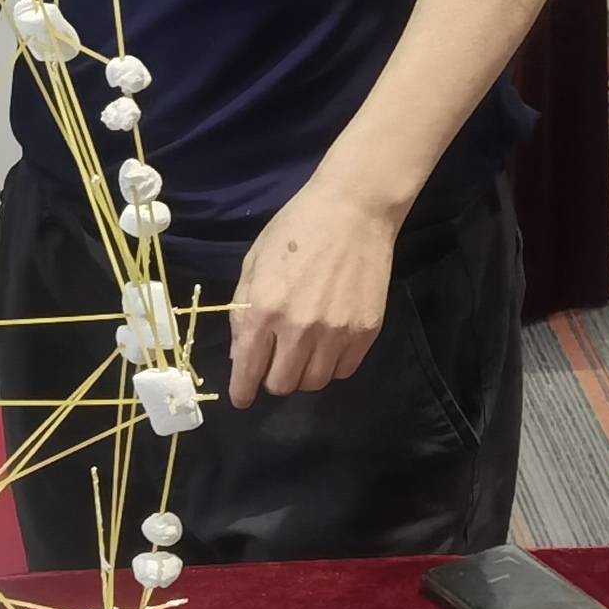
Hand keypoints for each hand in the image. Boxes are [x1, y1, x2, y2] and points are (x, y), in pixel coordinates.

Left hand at [226, 179, 396, 404]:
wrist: (354, 210)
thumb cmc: (296, 229)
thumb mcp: (254, 262)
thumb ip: (243, 311)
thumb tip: (241, 355)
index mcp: (264, 309)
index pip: (248, 370)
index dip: (243, 391)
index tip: (243, 398)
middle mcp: (299, 328)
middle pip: (282, 385)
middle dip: (273, 378)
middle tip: (276, 361)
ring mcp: (336, 333)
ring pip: (314, 382)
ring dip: (303, 374)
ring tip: (303, 351)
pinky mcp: (366, 332)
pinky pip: (344, 370)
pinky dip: (332, 364)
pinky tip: (328, 344)